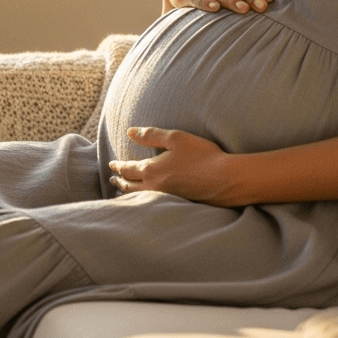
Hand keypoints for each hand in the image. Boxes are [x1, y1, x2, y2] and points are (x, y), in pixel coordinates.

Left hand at [108, 126, 237, 205]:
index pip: (127, 169)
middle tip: (112, 180)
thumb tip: (129, 132)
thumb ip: (151, 135)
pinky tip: (147, 199)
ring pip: (140, 197)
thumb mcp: (176, 138)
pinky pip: (152, 203)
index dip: (117, 166)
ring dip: (128, 193)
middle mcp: (155, 187)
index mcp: (152, 170)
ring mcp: (166, 198)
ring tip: (123, 192)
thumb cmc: (202, 155)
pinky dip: (142, 201)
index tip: (111, 165)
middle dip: (119, 182)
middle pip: (130, 186)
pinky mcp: (177, 205)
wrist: (226, 180)